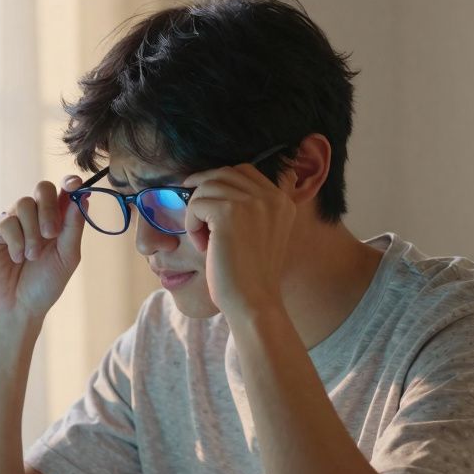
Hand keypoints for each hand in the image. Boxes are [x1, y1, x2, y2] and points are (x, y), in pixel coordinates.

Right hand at [0, 177, 85, 321]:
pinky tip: (16, 258)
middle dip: (48, 209)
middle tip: (51, 234)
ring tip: (31, 257)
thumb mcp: (66, 257)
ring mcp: (13, 220)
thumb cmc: (44, 286)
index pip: (64, 192)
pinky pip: (5, 220)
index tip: (75, 184)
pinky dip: (15, 240)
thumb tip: (82, 197)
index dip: (70, 183)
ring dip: (31, 232)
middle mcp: (35, 216)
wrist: (17, 308)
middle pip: (42, 189)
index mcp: (57, 221)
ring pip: (23, 204)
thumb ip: (73, 227)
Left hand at [182, 163, 295, 318]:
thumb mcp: (258, 235)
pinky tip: (202, 247)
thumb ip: (248, 210)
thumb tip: (208, 185)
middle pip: (223, 173)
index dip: (218, 181)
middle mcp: (271, 196)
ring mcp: (252, 202)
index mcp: (282, 200)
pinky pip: (196, 204)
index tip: (202, 198)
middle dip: (202, 190)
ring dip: (196, 213)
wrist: (254, 303)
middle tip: (192, 214)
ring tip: (204, 242)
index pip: (243, 171)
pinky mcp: (229, 213)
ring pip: (206, 187)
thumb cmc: (249, 277)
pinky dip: (192, 224)